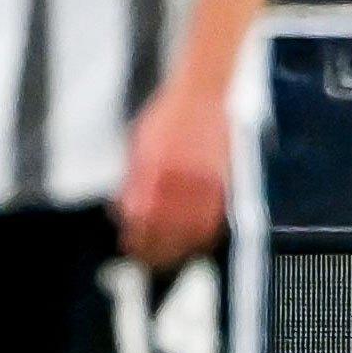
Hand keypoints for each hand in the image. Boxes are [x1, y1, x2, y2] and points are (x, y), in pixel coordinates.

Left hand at [115, 81, 227, 272]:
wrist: (204, 93)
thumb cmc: (169, 117)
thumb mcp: (139, 146)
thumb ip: (133, 181)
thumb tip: (126, 214)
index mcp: (155, 166)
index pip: (143, 217)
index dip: (136, 238)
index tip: (130, 247)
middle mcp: (181, 176)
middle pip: (168, 230)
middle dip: (155, 250)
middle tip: (146, 259)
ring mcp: (207, 180)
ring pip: (194, 231)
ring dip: (180, 248)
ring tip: (167, 256)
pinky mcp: (225, 182)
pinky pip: (215, 219)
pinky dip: (202, 235)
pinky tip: (191, 240)